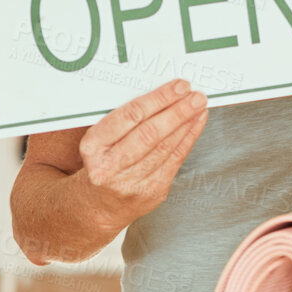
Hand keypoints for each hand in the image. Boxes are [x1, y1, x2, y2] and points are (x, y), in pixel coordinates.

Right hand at [76, 78, 209, 226]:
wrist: (101, 204)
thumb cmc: (102, 163)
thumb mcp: (99, 139)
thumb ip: (124, 118)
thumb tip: (162, 94)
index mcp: (93, 147)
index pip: (130, 117)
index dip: (158, 99)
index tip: (177, 87)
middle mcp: (110, 166)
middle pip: (150, 133)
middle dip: (177, 112)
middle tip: (194, 96)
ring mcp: (132, 182)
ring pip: (165, 147)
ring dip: (186, 124)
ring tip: (198, 106)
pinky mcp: (151, 191)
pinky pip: (175, 160)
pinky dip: (188, 139)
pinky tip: (195, 124)